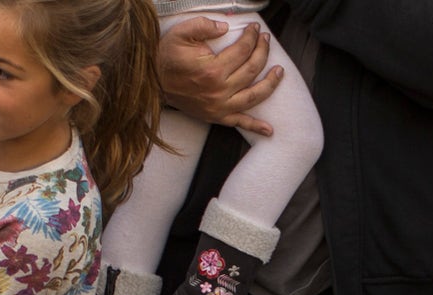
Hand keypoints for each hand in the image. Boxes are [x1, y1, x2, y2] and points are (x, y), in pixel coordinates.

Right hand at [156, 17, 282, 135]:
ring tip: (279, 71)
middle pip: (252, 69)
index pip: (243, 50)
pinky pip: (239, 122)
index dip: (252, 37)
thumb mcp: (181, 34)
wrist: (153, 83)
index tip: (256, 29)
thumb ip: (204, 26)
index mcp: (212, 70)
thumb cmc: (167, 57)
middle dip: (263, 51)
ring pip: (254, 96)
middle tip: (266, 40)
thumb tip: (226, 26)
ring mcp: (220, 106)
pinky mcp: (217, 116)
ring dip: (270, 84)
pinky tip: (269, 130)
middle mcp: (219, 90)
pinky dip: (255, 127)